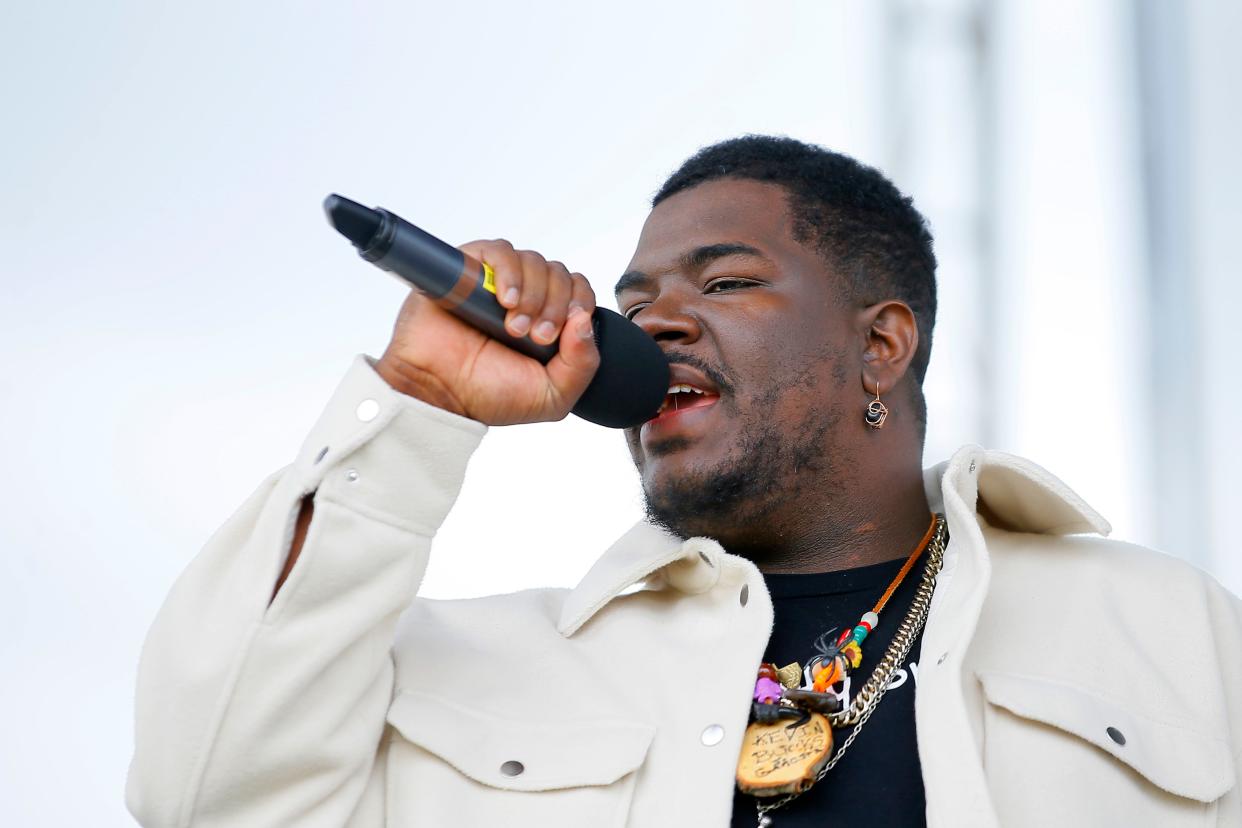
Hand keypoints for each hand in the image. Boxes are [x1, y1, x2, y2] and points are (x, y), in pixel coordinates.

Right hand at [374, 239, 598, 424]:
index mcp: (549, 321)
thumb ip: (582, 365)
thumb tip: (585, 320)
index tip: (561, 333)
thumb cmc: (487, 394)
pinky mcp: (470, 269)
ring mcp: (497, 282)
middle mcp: (526, 297)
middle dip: (555, 305)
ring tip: (514, 326)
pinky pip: (500, 251)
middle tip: (536, 335)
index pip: (579, 292)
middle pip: (560, 274)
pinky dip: (510, 271)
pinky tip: (505, 300)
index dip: (579, 305)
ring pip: (534, 261)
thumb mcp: (552, 396)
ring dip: (533, 293)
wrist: (438, 393)